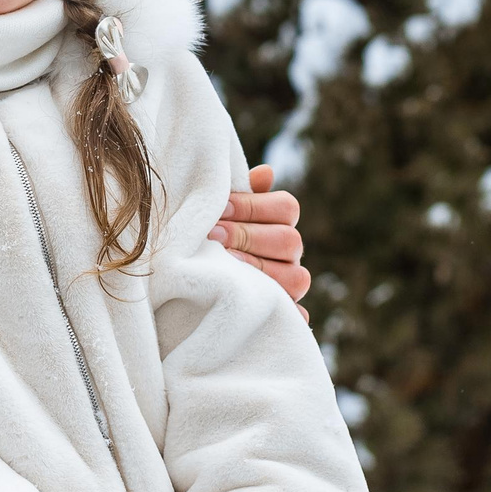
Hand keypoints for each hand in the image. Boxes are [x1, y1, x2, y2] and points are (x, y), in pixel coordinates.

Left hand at [209, 164, 309, 318]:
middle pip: (290, 240)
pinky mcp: (283, 313)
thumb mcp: (221, 212)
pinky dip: (287, 317)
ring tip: (225, 265)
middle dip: (249, 236)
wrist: (194, 277)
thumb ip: (239, 191)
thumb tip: (266, 173)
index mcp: (281, 223)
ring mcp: (291, 285)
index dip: (254, 206)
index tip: (220, 209)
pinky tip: (260, 310)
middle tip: (214, 236)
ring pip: (296, 278)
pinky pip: (295, 318)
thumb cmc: (210, 235)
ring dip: (259, 270)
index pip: (286, 207)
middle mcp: (291, 254)